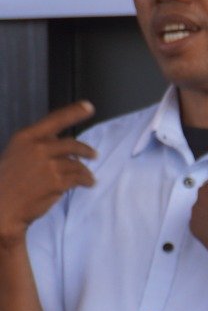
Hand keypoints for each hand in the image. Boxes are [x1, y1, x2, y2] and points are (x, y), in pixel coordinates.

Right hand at [0, 102, 96, 245]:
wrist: (2, 204)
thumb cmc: (8, 180)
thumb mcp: (17, 153)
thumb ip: (37, 146)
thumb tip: (59, 142)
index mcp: (25, 137)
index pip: (54, 120)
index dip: (74, 112)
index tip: (89, 107)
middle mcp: (38, 147)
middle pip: (72, 144)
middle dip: (86, 150)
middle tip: (94, 154)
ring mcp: (48, 165)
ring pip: (77, 164)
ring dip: (85, 171)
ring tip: (89, 177)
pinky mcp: (56, 182)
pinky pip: (79, 178)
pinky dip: (86, 181)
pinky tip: (88, 184)